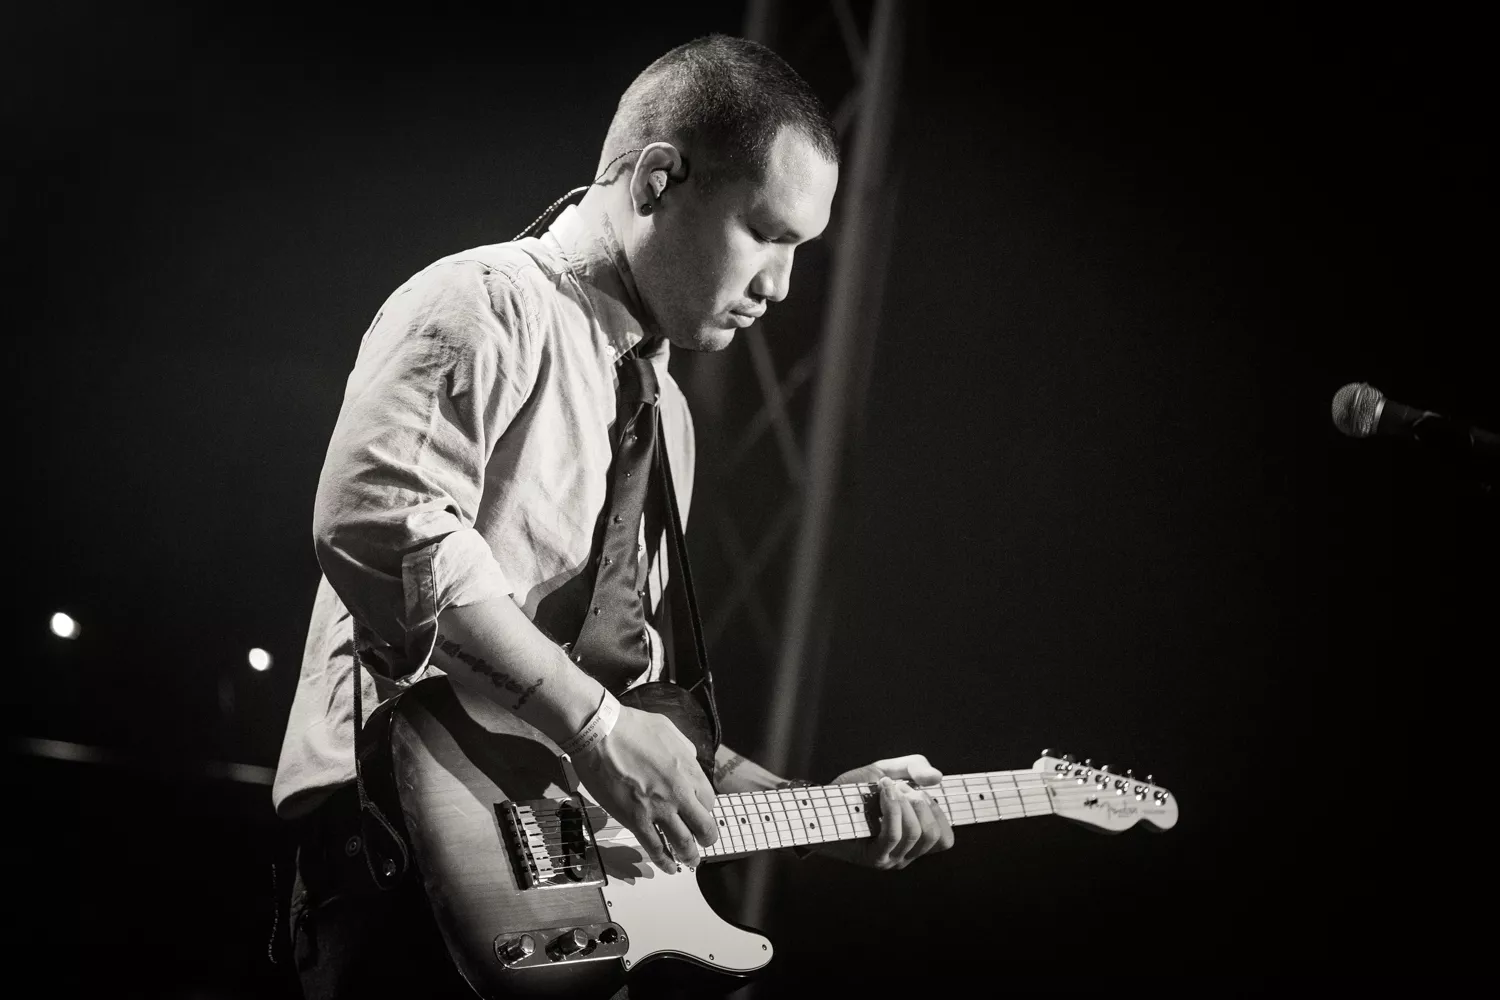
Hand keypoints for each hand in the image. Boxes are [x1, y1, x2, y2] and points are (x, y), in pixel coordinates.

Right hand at [570, 705, 718, 871]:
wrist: (599, 733)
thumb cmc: (630, 726)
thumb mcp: (669, 730)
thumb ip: (684, 749)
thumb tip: (690, 759)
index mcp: (688, 769)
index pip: (709, 799)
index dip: (705, 809)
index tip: (699, 813)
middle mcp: (679, 792)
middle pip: (704, 825)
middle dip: (707, 837)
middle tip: (705, 842)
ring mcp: (658, 809)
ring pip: (683, 842)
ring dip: (690, 855)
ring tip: (691, 862)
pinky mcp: (635, 820)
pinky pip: (655, 848)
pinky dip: (664, 861)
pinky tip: (669, 868)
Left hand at [816, 754, 954, 869]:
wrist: (818, 804)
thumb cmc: (851, 792)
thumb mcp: (886, 771)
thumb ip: (913, 769)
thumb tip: (938, 778)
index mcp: (913, 840)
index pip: (945, 840)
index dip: (940, 813)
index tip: (923, 792)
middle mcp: (905, 854)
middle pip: (934, 835)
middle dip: (921, 803)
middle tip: (900, 787)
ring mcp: (890, 859)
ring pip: (916, 834)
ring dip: (905, 803)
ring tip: (887, 787)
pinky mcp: (873, 858)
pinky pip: (894, 834)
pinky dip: (892, 808)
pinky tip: (883, 790)